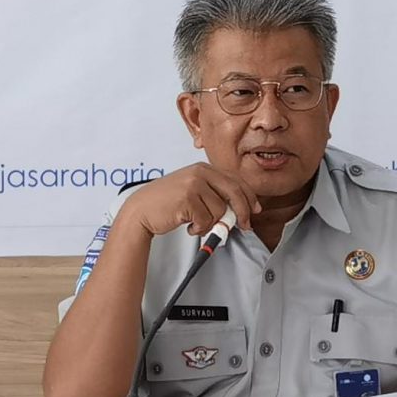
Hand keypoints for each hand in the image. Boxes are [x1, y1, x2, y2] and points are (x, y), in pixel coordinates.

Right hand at [120, 162, 260, 236]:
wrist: (141, 210)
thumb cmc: (168, 202)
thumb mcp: (194, 190)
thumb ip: (215, 194)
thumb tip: (241, 210)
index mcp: (205, 169)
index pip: (236, 181)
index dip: (249, 197)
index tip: (255, 209)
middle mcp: (200, 173)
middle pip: (234, 193)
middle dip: (243, 212)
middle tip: (244, 226)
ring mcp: (194, 184)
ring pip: (220, 210)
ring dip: (211, 223)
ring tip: (196, 223)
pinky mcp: (187, 199)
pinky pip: (206, 220)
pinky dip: (200, 228)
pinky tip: (189, 226)